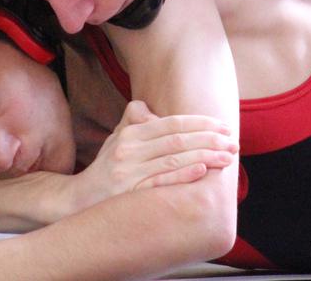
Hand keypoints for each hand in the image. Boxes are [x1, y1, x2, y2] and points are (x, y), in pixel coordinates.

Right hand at [72, 100, 238, 211]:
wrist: (77, 201)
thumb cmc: (106, 168)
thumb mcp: (117, 138)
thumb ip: (135, 120)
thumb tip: (153, 109)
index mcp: (131, 133)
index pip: (172, 123)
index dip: (200, 123)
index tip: (223, 127)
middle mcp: (129, 150)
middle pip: (177, 140)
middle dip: (210, 140)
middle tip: (233, 142)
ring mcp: (128, 173)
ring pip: (173, 160)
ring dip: (205, 157)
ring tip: (228, 157)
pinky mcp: (128, 194)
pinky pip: (160, 182)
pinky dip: (182, 176)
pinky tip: (202, 171)